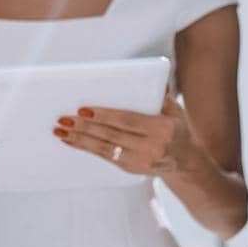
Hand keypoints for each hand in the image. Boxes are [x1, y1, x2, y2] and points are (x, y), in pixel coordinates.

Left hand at [56, 87, 195, 175]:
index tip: (83, 110)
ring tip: (61, 130)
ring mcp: (142, 161)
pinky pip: (105, 157)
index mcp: (163, 129)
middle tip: (64, 119)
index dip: (104, 116)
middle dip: (85, 127)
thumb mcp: (174, 110)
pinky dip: (86, 148)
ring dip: (80, 139)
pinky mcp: (132, 169)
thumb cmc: (177, 128)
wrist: (186, 160)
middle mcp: (153, 147)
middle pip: (112, 135)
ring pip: (105, 148)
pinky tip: (71, 140)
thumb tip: (152, 77)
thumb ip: (160, 96)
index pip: (128, 120)